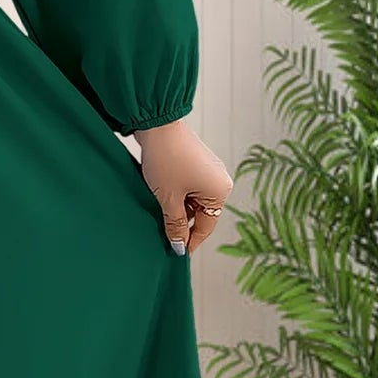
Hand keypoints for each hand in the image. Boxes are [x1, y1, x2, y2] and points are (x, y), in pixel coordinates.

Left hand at [133, 121, 232, 255]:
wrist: (157, 125)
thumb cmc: (166, 160)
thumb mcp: (168, 199)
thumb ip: (176, 224)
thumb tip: (179, 245)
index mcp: (220, 191)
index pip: (206, 226)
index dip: (190, 241)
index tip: (176, 253)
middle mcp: (220, 181)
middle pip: (201, 213)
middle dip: (183, 223)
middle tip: (163, 236)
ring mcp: (210, 171)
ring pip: (193, 201)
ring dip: (178, 209)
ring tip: (159, 213)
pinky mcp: (198, 163)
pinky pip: (189, 187)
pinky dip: (177, 196)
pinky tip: (161, 197)